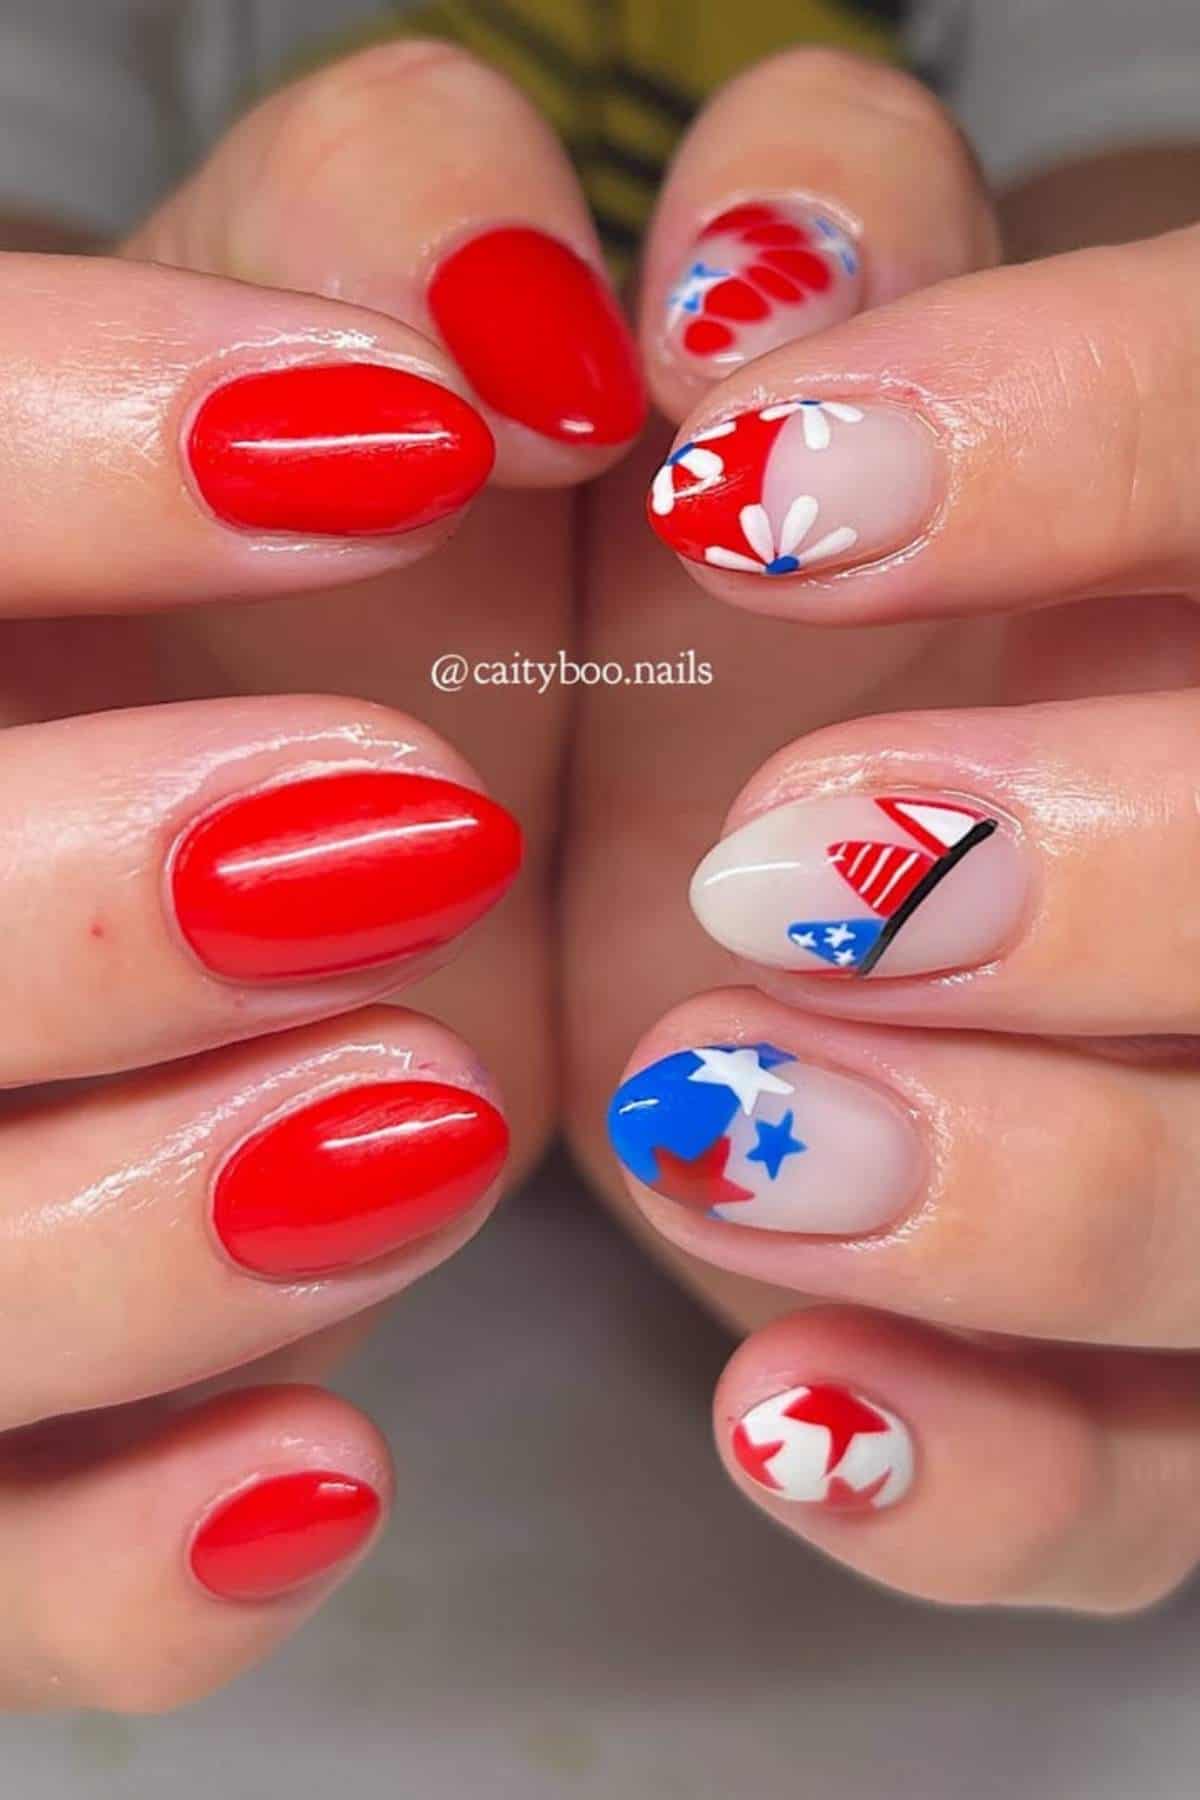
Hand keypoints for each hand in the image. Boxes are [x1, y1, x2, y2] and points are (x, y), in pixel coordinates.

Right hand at [0, 41, 643, 1710]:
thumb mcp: (334, 384)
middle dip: (59, 908)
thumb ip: (392, 251)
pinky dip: (116, 1569)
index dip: (43, 454)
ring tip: (428, 1119)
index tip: (385, 438)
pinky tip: (322, 1477)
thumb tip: (512, 300)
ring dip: (124, 1248)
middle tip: (405, 830)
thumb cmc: (321, 594)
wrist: (275, 829)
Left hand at [569, 47, 1199, 1612]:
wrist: (786, 840)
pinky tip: (796, 1415)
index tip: (752, 486)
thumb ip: (824, 260)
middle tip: (801, 863)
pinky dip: (992, 1484)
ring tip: (733, 1133)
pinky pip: (1142, 1504)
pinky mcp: (1151, 1391)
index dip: (1089, 443)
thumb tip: (768, 228)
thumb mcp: (791, 397)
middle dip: (1107, 879)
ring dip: (1039, 1194)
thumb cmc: (784, 593)